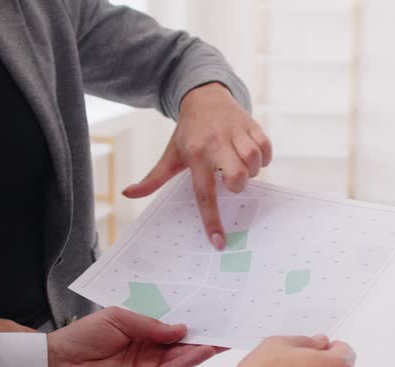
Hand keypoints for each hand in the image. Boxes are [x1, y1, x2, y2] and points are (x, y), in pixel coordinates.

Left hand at [45, 307, 217, 366]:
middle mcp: (148, 349)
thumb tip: (181, 329)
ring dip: (202, 349)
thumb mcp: (119, 318)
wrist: (58, 366)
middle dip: (204, 335)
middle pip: (182, 343)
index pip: (172, 326)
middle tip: (228, 325)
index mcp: (141, 330)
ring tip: (222, 338)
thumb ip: (150, 324)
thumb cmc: (81, 337)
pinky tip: (202, 352)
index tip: (213, 311)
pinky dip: (188, 363)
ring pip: (181, 358)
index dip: (192, 320)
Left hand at [122, 82, 272, 249]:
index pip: (204, 194)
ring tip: (240, 166)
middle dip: (237, 184)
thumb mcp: (170, 154)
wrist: (204, 96)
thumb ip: (152, 178)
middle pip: (237, 176)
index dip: (212, 220)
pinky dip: (264, 158)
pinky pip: (266, 149)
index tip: (218, 242)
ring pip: (253, 161)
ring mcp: (236, 133)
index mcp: (195, 154)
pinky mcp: (252, 126)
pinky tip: (252, 157)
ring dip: (251, 171)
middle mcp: (216, 143)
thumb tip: (128, 194)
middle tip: (228, 177)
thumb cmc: (188, 133)